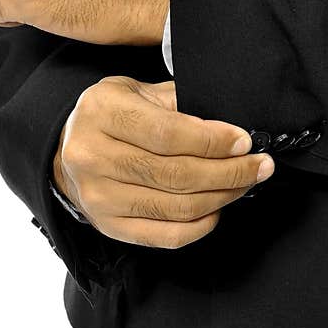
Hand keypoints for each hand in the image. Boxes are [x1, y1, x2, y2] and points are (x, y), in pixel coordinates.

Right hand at [54, 78, 274, 248]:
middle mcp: (93, 156)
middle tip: (259, 166)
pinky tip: (217, 208)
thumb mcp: (138, 92)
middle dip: (229, 172)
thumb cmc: (112, 116)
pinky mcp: (108, 225)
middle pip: (176, 174)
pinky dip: (201, 225)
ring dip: (221, 197)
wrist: (68, 150)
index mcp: (102, 112)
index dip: (213, 141)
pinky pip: (166, 235)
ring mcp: (99, 196)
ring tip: (244, 183)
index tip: (244, 141)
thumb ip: (178, 103)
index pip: (168, 133)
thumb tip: (230, 127)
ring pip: (176, 207)